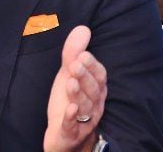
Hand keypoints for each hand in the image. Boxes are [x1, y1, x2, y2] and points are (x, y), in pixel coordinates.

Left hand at [44, 26, 106, 151]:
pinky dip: (71, 118)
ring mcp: (85, 119)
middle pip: (93, 90)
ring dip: (78, 94)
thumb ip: (74, 52)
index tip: (82, 55)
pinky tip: (69, 109)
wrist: (63, 133)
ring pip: (85, 107)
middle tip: (75, 65)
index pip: (99, 76)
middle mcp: (95, 104)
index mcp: (96, 88)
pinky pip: (73, 126)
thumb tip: (83, 28)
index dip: (92, 66)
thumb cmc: (70, 100)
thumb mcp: (68, 74)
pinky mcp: (72, 132)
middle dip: (85, 77)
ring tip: (70, 82)